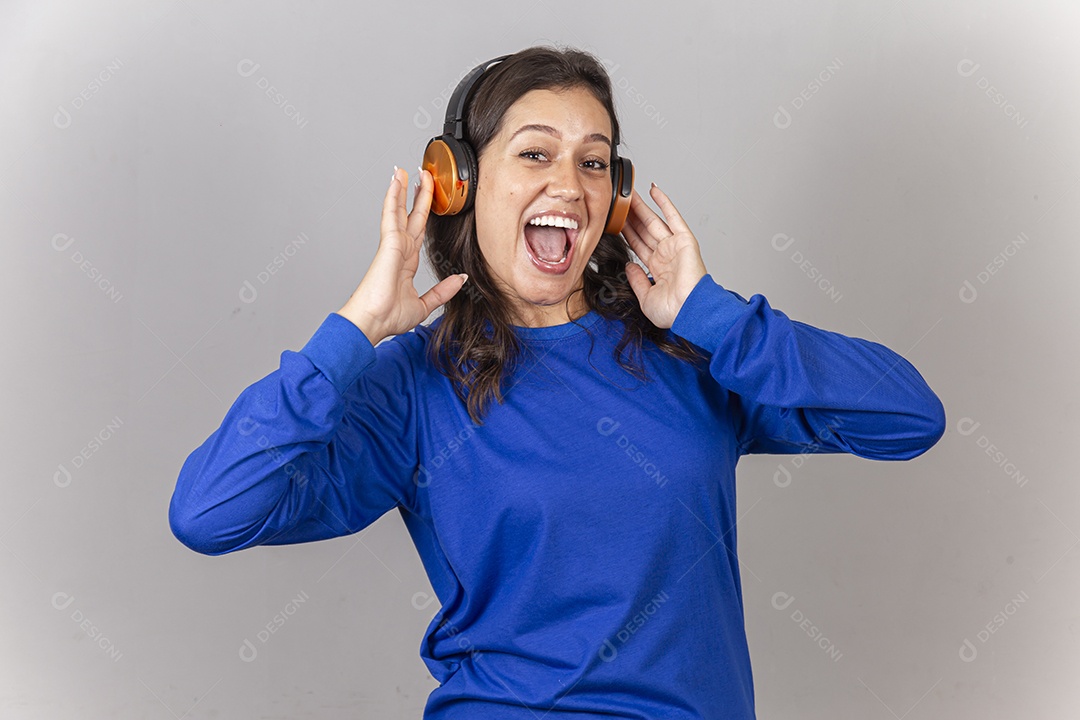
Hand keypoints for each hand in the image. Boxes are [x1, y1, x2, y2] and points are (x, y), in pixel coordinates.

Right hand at [337, 167, 467, 343]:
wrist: (373, 321)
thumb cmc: (388, 316)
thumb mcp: (424, 304)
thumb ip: (442, 291)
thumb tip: (460, 279)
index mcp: (406, 262)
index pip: (419, 231)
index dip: (424, 214)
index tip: (428, 199)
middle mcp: (400, 250)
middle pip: (411, 216)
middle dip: (417, 195)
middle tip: (423, 175)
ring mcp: (393, 245)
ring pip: (399, 210)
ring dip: (402, 189)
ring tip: (404, 169)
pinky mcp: (389, 244)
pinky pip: (392, 215)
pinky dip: (394, 197)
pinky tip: (396, 181)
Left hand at [620, 183, 707, 328]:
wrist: (689, 310)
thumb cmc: (673, 311)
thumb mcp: (645, 298)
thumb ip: (637, 281)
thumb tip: (629, 267)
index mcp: (658, 268)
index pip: (638, 245)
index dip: (626, 232)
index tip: (615, 221)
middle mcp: (666, 255)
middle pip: (643, 230)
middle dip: (631, 216)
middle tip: (619, 202)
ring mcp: (675, 246)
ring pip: (654, 220)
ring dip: (641, 206)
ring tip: (629, 193)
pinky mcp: (685, 240)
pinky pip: (673, 216)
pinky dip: (664, 202)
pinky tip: (653, 190)